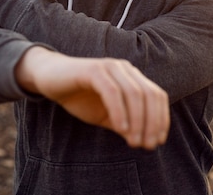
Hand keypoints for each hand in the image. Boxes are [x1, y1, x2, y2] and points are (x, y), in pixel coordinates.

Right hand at [17, 47, 169, 149]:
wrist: (49, 79)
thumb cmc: (79, 97)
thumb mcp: (106, 116)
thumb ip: (124, 124)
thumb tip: (144, 139)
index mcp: (132, 77)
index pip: (157, 96)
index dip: (162, 119)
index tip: (158, 141)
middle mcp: (125, 69)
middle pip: (149, 95)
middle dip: (152, 123)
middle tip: (147, 146)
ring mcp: (110, 67)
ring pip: (134, 93)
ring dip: (138, 120)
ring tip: (134, 142)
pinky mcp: (93, 70)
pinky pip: (112, 91)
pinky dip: (119, 111)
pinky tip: (121, 129)